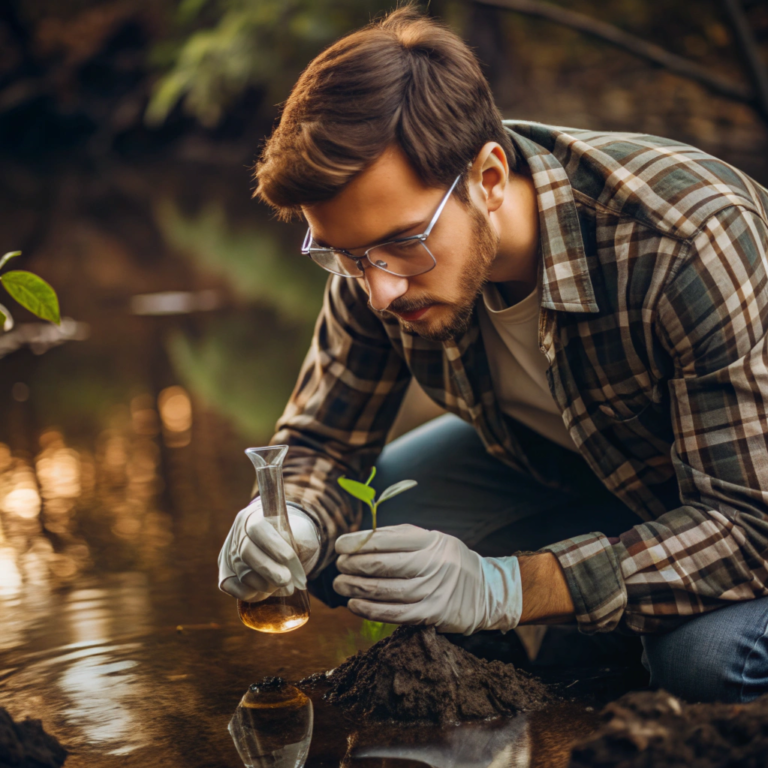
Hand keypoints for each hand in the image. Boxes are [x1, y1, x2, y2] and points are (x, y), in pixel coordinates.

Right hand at [218, 498, 320, 601]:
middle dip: (269, 570)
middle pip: (246, 552)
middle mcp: (237, 534)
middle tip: (287, 581)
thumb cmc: (293, 536)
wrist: (281, 544)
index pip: (257, 528)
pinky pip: (236, 590)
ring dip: (266, 584)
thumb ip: (300, 542)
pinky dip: (254, 594)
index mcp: (253, 516)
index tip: (290, 559)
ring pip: (243, 574)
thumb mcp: (301, 532)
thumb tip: (291, 562)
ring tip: (285, 583)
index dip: (273, 545)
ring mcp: (228, 555)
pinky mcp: (225, 575)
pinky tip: (269, 589)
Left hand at [333, 524, 521, 634]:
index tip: (340, 544)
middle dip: (355, 564)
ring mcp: (434, 590)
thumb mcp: (433, 540)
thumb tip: (359, 541)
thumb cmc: (448, 562)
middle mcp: (434, 564)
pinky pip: (396, 614)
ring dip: (358, 588)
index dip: (359, 542)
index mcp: (431, 540)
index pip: (388, 539)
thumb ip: (401, 539)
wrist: (486, 590)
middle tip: (339, 565)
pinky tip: (355, 605)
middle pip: (385, 564)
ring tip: (340, 584)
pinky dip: (372, 610)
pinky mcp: (433, 614)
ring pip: (387, 590)